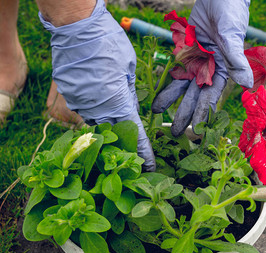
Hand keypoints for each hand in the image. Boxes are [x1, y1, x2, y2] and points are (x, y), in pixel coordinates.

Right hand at [39, 0, 154, 170]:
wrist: (74, 26)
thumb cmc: (107, 43)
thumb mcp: (128, 68)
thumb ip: (129, 94)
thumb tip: (131, 109)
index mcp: (116, 101)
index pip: (134, 133)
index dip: (143, 151)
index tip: (150, 166)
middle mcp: (95, 107)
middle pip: (113, 132)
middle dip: (125, 142)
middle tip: (134, 151)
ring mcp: (78, 103)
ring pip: (97, 121)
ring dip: (108, 124)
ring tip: (118, 123)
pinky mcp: (67, 96)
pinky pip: (84, 110)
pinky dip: (94, 110)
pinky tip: (100, 102)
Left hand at [152, 0, 253, 136]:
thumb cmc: (231, 13)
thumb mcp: (232, 36)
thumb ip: (237, 61)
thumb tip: (246, 85)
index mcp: (222, 70)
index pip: (210, 96)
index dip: (202, 113)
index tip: (195, 130)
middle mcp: (208, 69)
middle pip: (193, 96)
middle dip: (184, 113)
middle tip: (174, 132)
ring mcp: (195, 60)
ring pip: (181, 84)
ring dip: (170, 99)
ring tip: (157, 113)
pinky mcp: (185, 50)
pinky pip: (174, 67)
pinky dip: (166, 78)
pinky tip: (156, 90)